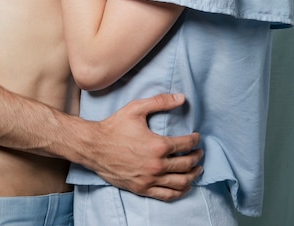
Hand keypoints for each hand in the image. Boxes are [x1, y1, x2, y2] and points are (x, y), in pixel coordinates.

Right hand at [87, 93, 202, 200]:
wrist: (94, 146)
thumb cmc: (114, 126)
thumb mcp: (136, 108)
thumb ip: (160, 102)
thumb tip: (182, 98)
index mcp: (158, 145)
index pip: (185, 144)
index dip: (195, 140)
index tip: (197, 137)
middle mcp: (156, 165)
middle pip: (186, 164)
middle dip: (197, 157)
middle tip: (200, 152)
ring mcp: (150, 179)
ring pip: (180, 182)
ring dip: (193, 176)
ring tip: (197, 169)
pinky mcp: (142, 188)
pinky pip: (167, 195)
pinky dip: (180, 191)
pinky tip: (184, 185)